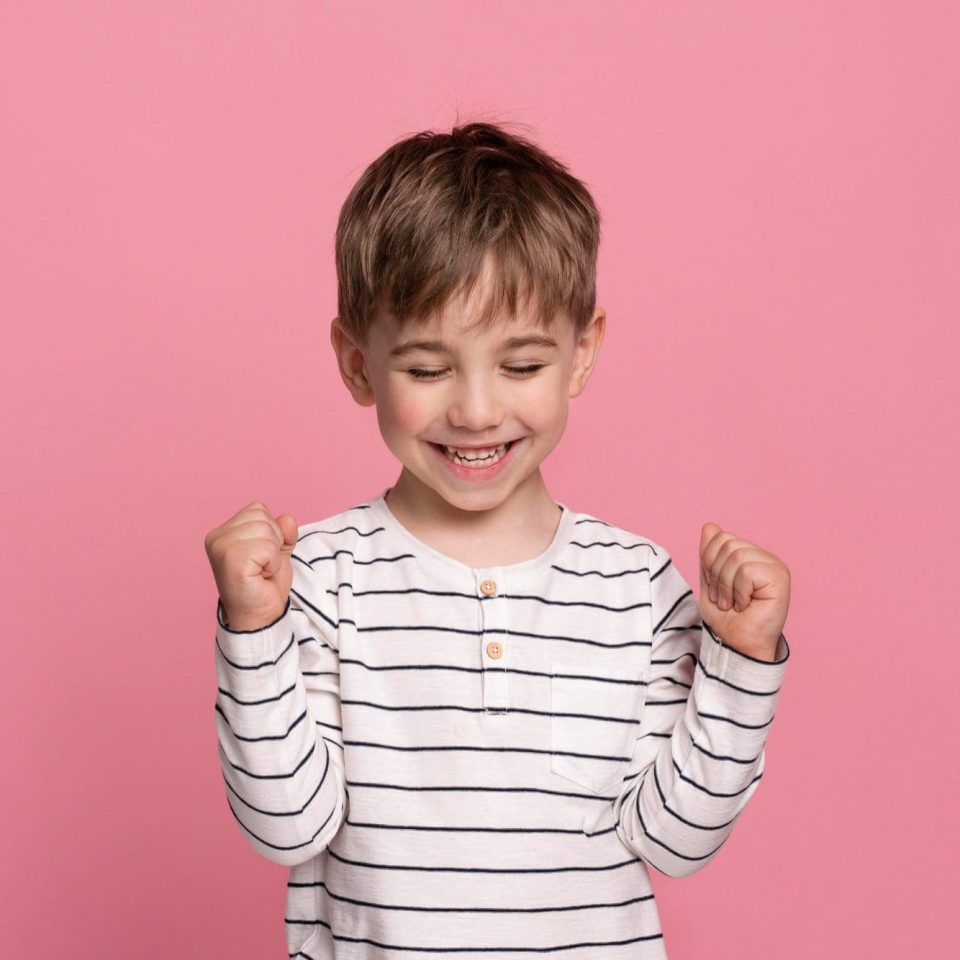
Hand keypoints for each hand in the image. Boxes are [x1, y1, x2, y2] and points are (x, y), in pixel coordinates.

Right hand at [203, 501, 298, 630]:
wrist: (258, 617)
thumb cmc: (263, 585)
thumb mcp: (277, 550)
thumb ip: (282, 531)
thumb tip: (288, 518)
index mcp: (222, 531)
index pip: (258, 509)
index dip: (271, 531)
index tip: (261, 556)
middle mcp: (216, 537)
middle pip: (263, 517)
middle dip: (273, 542)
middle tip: (262, 566)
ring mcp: (221, 548)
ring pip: (267, 530)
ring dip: (273, 554)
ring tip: (261, 571)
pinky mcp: (232, 560)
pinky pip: (269, 548)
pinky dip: (273, 564)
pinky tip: (261, 577)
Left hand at [698, 522, 789, 659]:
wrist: (737, 644)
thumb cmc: (726, 618)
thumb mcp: (710, 581)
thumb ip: (710, 554)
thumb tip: (709, 526)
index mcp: (749, 555)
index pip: (719, 537)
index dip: (708, 562)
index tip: (715, 588)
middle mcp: (765, 557)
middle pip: (726, 544)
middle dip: (716, 575)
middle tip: (725, 599)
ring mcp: (775, 565)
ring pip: (736, 557)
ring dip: (727, 586)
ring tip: (735, 604)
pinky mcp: (780, 577)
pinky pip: (747, 571)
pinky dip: (739, 591)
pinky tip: (747, 605)